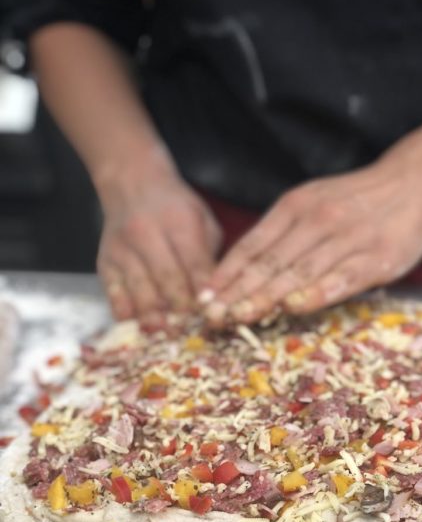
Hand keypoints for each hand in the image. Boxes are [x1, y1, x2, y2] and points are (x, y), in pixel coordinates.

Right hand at [96, 157, 221, 319]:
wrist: (131, 184)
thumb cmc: (176, 209)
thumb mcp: (202, 223)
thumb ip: (209, 257)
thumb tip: (215, 297)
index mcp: (178, 222)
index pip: (194, 264)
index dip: (205, 293)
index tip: (214, 314)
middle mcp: (146, 235)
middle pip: (168, 282)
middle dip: (184, 311)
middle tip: (197, 333)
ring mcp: (122, 252)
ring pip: (141, 295)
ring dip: (159, 321)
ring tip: (172, 337)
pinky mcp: (105, 266)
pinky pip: (116, 300)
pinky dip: (132, 318)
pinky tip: (145, 328)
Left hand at [203, 140, 421, 324]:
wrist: (416, 182)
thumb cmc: (356, 200)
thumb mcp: (313, 201)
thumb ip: (282, 233)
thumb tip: (244, 271)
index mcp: (296, 206)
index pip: (252, 245)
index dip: (226, 274)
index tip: (203, 298)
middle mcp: (317, 221)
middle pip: (269, 263)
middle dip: (236, 292)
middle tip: (211, 316)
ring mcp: (347, 240)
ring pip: (299, 272)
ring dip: (265, 298)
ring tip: (238, 317)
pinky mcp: (375, 259)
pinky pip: (340, 279)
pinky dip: (316, 293)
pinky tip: (293, 308)